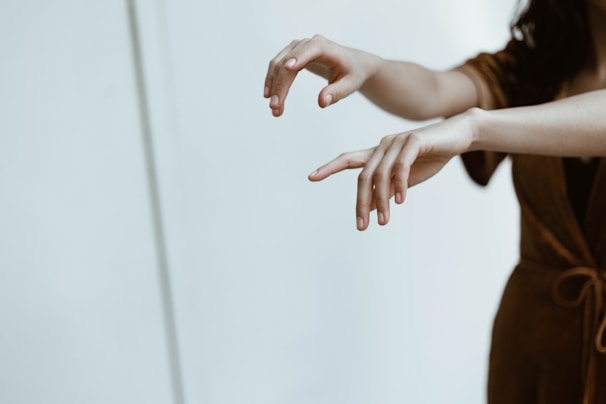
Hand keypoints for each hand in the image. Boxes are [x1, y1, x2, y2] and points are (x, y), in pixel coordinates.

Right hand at [264, 35, 375, 116]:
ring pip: (279, 63)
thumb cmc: (352, 74)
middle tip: (275, 107)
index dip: (299, 58)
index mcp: (327, 48)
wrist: (353, 63)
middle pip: (289, 61)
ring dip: (273, 85)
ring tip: (274, 108)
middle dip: (280, 84)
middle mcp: (310, 43)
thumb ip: (336, 93)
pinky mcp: (293, 54)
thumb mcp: (350, 85)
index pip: (311, 49)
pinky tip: (270, 95)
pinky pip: (278, 66)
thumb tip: (321, 102)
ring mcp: (299, 47)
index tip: (287, 69)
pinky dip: (272, 80)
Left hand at [308, 113, 474, 229]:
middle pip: (363, 175)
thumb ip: (387, 192)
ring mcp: (397, 141)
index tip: (311, 177)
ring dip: (381, 199)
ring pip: (380, 173)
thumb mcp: (406, 181)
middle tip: (361, 226)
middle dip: (361, 202)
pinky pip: (400, 165)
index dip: (329, 167)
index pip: (348, 160)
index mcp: (378, 154)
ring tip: (385, 220)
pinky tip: (401, 200)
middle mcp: (382, 145)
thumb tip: (372, 209)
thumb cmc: (431, 157)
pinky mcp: (414, 140)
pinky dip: (399, 184)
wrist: (459, 136)